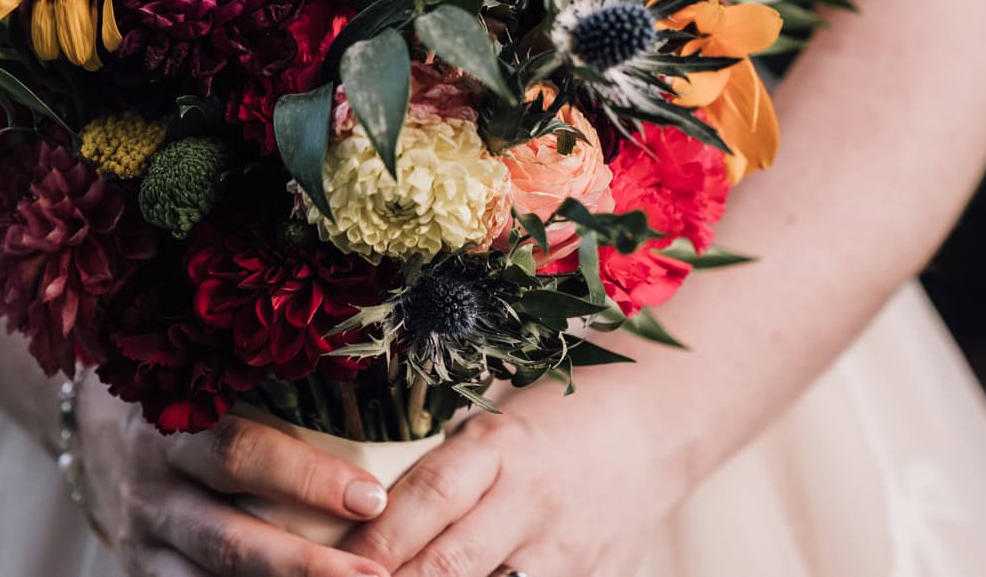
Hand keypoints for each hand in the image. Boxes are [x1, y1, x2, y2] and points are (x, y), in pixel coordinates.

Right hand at [77, 382, 392, 576]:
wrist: (94, 428)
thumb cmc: (190, 392)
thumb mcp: (219, 374)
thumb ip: (281, 384)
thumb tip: (386, 390)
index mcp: (177, 423)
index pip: (241, 454)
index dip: (307, 479)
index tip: (374, 498)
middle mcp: (153, 486)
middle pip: (228, 538)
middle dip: (304, 566)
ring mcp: (143, 540)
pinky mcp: (140, 572)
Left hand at [338, 383, 680, 576]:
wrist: (654, 426)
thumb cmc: (553, 423)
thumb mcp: (491, 430)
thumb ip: (440, 479)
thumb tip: (364, 530)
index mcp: (499, 448)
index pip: (425, 501)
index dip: (374, 541)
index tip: (332, 562)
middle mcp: (532, 501)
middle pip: (448, 565)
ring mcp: (566, 551)